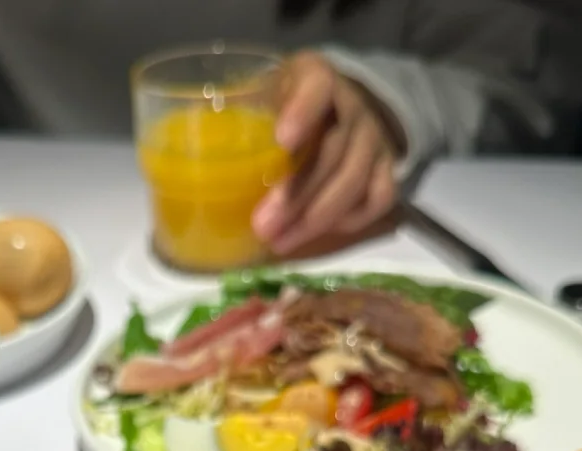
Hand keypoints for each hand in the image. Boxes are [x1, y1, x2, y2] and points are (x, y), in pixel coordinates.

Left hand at [253, 52, 400, 256]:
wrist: (329, 110)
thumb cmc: (278, 110)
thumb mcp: (256, 102)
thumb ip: (238, 123)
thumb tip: (195, 166)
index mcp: (314, 77)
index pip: (318, 87)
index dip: (303, 112)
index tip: (282, 142)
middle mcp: (350, 105)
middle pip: (333, 150)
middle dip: (298, 195)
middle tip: (263, 226)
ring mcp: (373, 138)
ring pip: (356, 181)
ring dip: (316, 218)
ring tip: (280, 242)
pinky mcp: (386, 168)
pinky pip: (379, 198)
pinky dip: (351, 220)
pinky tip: (319, 233)